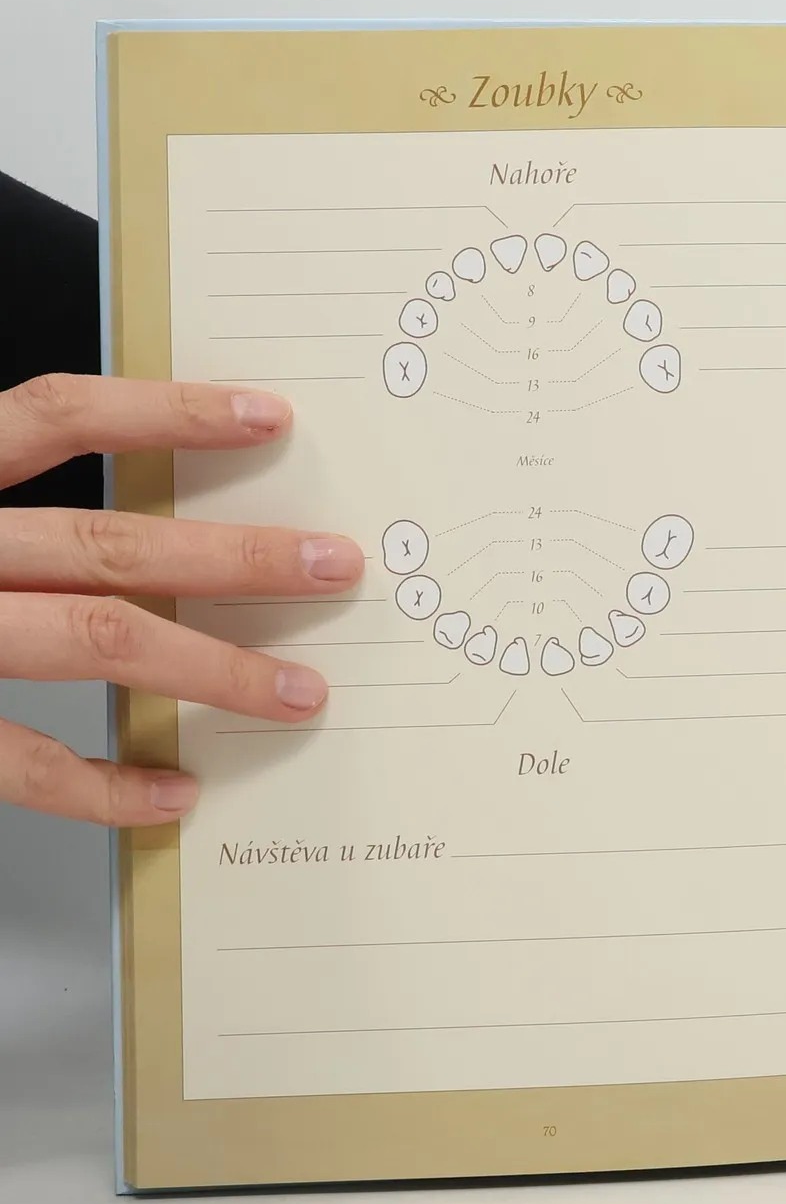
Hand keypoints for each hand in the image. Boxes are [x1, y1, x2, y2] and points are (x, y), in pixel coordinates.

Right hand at [0, 375, 363, 825]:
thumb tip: (136, 532)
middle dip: (236, 557)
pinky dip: (105, 782)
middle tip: (335, 566)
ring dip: (212, 668)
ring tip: (300, 692)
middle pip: (106, 542)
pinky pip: (25, 761)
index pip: (56, 418)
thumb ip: (11, 511)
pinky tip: (176, 791)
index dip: (164, 413)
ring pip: (93, 639)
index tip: (270, 417)